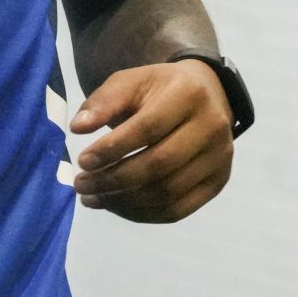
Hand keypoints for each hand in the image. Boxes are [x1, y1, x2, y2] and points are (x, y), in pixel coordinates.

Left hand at [68, 61, 232, 222]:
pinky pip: (178, 210)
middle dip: (114, 180)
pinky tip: (117, 206)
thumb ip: (103, 102)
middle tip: (82, 185)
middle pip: (159, 165)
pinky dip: (143, 214)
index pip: (149, 128)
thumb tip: (78, 128)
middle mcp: (212, 127)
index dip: (113, 148)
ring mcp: (219, 158)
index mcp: (189, 94)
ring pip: (168, 193)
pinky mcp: (218, 183)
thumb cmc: (158, 90)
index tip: (82, 161)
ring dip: (124, 202)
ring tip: (93, 197)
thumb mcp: (130, 82)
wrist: (205, 96)